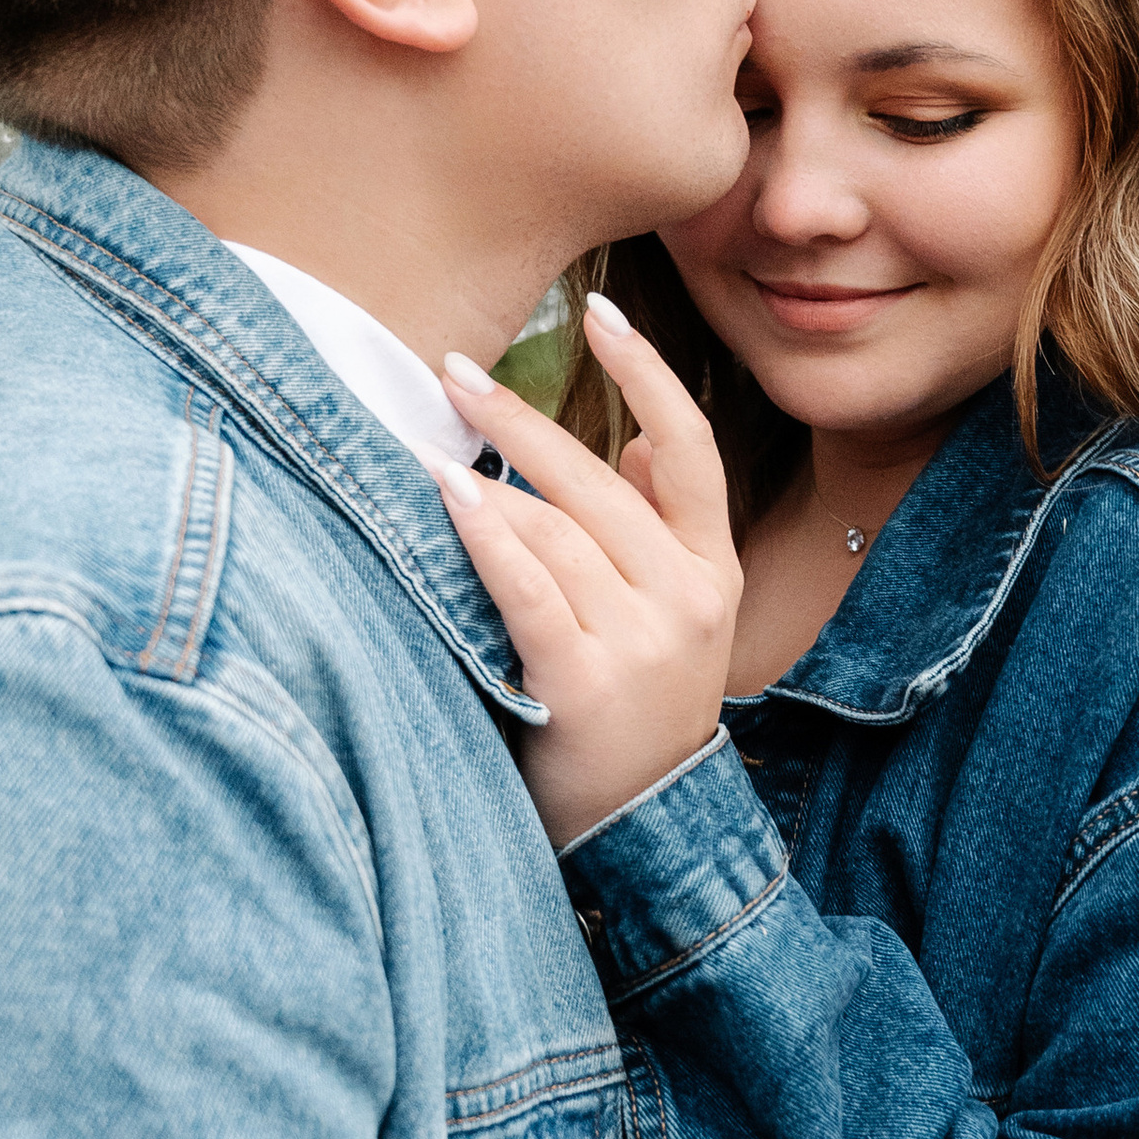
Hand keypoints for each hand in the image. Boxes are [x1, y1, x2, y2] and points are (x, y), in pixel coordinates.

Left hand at [432, 297, 741, 850]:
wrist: (644, 829)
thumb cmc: (639, 711)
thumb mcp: (676, 618)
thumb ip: (662, 531)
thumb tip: (637, 444)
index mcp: (713, 568)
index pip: (690, 446)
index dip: (648, 371)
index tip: (601, 309)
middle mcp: (690, 596)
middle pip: (600, 479)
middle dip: (520, 416)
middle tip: (451, 369)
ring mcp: (644, 641)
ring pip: (557, 529)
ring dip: (487, 480)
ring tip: (425, 447)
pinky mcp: (589, 682)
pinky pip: (531, 588)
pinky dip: (488, 537)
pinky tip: (451, 496)